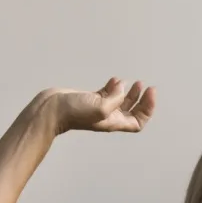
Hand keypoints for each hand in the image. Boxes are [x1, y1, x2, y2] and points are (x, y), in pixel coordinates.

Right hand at [36, 78, 156, 133]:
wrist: (51, 109)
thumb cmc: (74, 112)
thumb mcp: (100, 107)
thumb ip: (115, 98)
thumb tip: (122, 88)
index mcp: (113, 122)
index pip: (138, 122)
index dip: (147, 109)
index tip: (150, 93)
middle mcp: (108, 117)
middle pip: (132, 111)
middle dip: (142, 100)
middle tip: (147, 87)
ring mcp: (99, 107)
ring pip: (121, 101)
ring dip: (130, 92)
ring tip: (136, 83)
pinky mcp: (90, 99)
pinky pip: (107, 93)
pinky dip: (114, 86)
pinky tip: (115, 79)